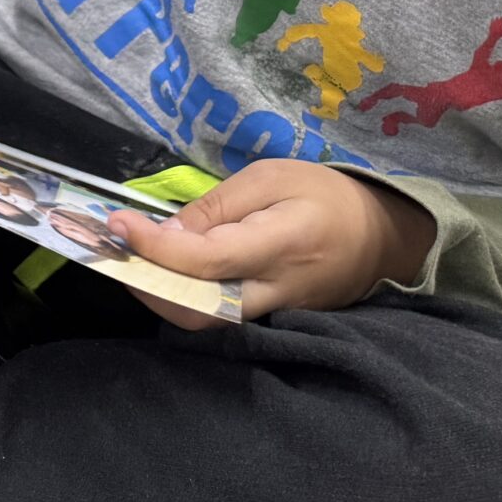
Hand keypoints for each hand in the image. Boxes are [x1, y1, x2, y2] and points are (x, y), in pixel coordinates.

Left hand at [112, 161, 436, 326]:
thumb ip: (216, 207)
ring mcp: (276, 312)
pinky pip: (220, 320)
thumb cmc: (325, 196)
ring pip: (206, 323)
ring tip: (133, 261)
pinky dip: (184, 302)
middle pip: (199, 311)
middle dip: (147, 287)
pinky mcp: (273, 319)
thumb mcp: (269, 178)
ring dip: (161, 298)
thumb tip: (165, 232)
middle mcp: (276, 290)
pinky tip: (164, 275)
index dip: (154, 248)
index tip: (117, 225)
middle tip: (115, 253)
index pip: (204, 260)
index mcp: (280, 245)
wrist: (385, 236)